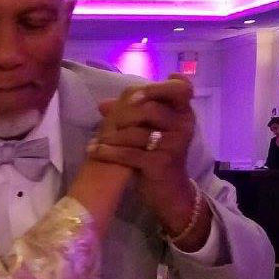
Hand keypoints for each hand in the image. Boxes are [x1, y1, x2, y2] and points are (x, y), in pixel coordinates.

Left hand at [89, 76, 210, 249]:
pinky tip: (94, 151)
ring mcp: (174, 145)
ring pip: (136, 132)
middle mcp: (184, 126)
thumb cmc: (157, 156)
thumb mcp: (148, 132)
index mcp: (184, 113)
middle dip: (123, 115)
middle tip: (107, 122)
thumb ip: (128, 115)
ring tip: (97, 139)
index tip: (133, 97)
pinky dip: (108, 152)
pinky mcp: (161, 163)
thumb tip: (102, 104)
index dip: (157, 88)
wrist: (168, 191)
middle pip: (150, 108)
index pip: (181, 88)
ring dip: (111, 136)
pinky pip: (129, 153)